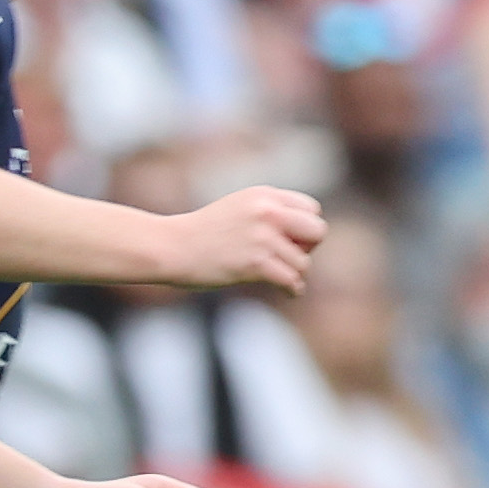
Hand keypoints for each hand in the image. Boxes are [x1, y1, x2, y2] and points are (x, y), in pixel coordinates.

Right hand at [166, 183, 324, 294]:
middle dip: (309, 247)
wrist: (170, 246)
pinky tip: (287, 292)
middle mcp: (267, 212)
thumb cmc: (204, 232)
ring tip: (276, 275)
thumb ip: (271, 212)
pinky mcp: (255, 262)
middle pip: (318, 231)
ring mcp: (262, 237)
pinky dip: (292, 289)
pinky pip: (292, 280)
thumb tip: (308, 236)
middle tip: (290, 256)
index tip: (290, 239)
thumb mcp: (240, 208)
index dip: (305, 227)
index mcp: (265, 195)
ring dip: (293, 273)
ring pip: (303, 262)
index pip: (312, 209)